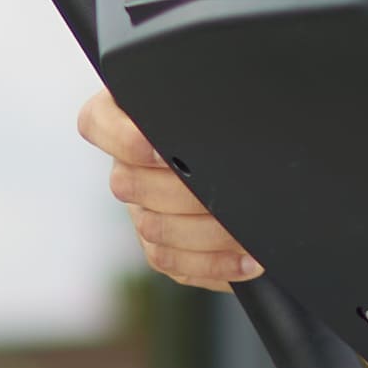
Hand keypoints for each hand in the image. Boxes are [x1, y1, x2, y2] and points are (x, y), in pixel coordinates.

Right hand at [80, 91, 258, 289]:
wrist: (271, 156)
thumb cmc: (238, 121)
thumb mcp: (221, 103)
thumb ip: (206, 106)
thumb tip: (216, 111)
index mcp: (130, 116)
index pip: (97, 123)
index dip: (122, 139)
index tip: (158, 149)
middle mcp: (128, 164)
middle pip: (128, 184)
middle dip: (184, 193)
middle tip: (225, 195)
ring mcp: (140, 208)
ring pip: (152, 228)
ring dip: (206, 233)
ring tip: (248, 232)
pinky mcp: (158, 244)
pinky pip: (171, 262)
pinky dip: (213, 264)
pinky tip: (248, 260)